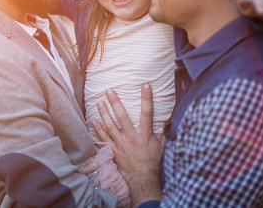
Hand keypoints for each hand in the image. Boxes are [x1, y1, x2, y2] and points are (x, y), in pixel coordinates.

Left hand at [93, 84, 162, 205]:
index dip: (146, 98)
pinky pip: (104, 138)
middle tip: (109, 91)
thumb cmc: (153, 161)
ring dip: (104, 113)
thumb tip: (169, 120)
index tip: (145, 85)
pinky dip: (98, 129)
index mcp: (145, 134)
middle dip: (115, 102)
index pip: (147, 113)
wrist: (143, 178)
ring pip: (110, 125)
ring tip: (99, 102)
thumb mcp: (161, 146)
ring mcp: (121, 143)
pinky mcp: (114, 150)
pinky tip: (94, 121)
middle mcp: (132, 137)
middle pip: (122, 116)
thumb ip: (163, 132)